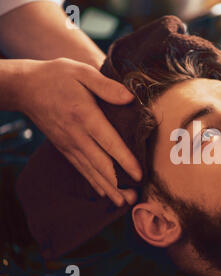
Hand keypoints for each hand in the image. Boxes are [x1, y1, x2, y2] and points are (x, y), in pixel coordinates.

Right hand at [17, 58, 141, 205]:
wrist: (25, 88)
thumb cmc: (58, 77)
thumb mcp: (82, 72)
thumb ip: (106, 86)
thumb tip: (130, 98)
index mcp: (85, 115)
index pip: (109, 142)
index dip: (125, 160)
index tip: (139, 175)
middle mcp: (77, 135)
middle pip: (101, 164)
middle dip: (119, 183)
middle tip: (135, 199)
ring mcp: (69, 144)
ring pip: (91, 171)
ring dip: (108, 188)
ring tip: (124, 202)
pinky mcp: (64, 148)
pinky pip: (81, 168)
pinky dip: (94, 182)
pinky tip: (105, 192)